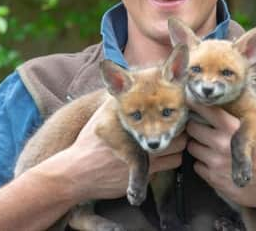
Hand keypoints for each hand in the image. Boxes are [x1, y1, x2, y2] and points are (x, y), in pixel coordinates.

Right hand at [41, 99, 186, 203]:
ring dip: (176, 150)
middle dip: (179, 133)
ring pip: (178, 152)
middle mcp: (141, 136)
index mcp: (133, 118)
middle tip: (174, 133)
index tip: (174, 115)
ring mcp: (144, 156)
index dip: (174, 114)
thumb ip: (118, 100)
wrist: (76, 172)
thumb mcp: (102, 115)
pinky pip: (170, 167)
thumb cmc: (88, 144)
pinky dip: (168, 164)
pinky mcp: (145, 173)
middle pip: (178, 133)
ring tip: (168, 148)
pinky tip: (160, 161)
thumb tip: (124, 82)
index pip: (167, 112)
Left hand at [185, 100, 255, 209]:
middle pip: (192, 127)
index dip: (195, 103)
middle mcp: (220, 143)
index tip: (190, 100)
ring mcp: (215, 161)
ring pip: (192, 147)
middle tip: (202, 127)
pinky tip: (214, 162)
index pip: (204, 108)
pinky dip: (202, 163)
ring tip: (210, 146)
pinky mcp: (213, 178)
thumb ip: (248, 112)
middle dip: (195, 126)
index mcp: (231, 127)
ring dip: (198, 145)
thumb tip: (239, 96)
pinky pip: (197, 166)